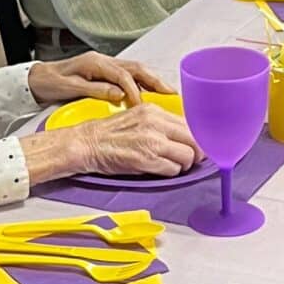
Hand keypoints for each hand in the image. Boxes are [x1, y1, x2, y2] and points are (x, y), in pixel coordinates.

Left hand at [28, 50, 169, 110]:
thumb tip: (118, 94)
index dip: (135, 90)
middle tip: (171, 95)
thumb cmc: (50, 83)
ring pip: (136, 70)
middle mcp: (103, 61)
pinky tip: (151, 94)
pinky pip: (130, 75)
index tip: (142, 106)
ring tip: (168, 94)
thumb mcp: (69, 88)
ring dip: (153, 81)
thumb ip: (95, 90)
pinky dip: (143, 84)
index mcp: (95, 63)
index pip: (123, 75)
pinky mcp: (105, 71)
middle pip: (136, 68)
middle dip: (155, 81)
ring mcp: (105, 65)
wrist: (35, 78)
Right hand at [70, 102, 203, 177]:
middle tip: (191, 159)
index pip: (190, 124)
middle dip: (196, 152)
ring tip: (172, 165)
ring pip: (188, 155)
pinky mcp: (147, 159)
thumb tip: (185, 136)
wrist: (86, 144)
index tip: (196, 146)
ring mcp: (152, 141)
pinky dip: (171, 172)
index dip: (196, 138)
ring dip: (183, 164)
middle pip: (194, 139)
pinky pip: (173, 169)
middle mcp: (156, 123)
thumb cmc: (109, 134)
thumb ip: (161, 125)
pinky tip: (160, 170)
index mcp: (154, 111)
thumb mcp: (138, 119)